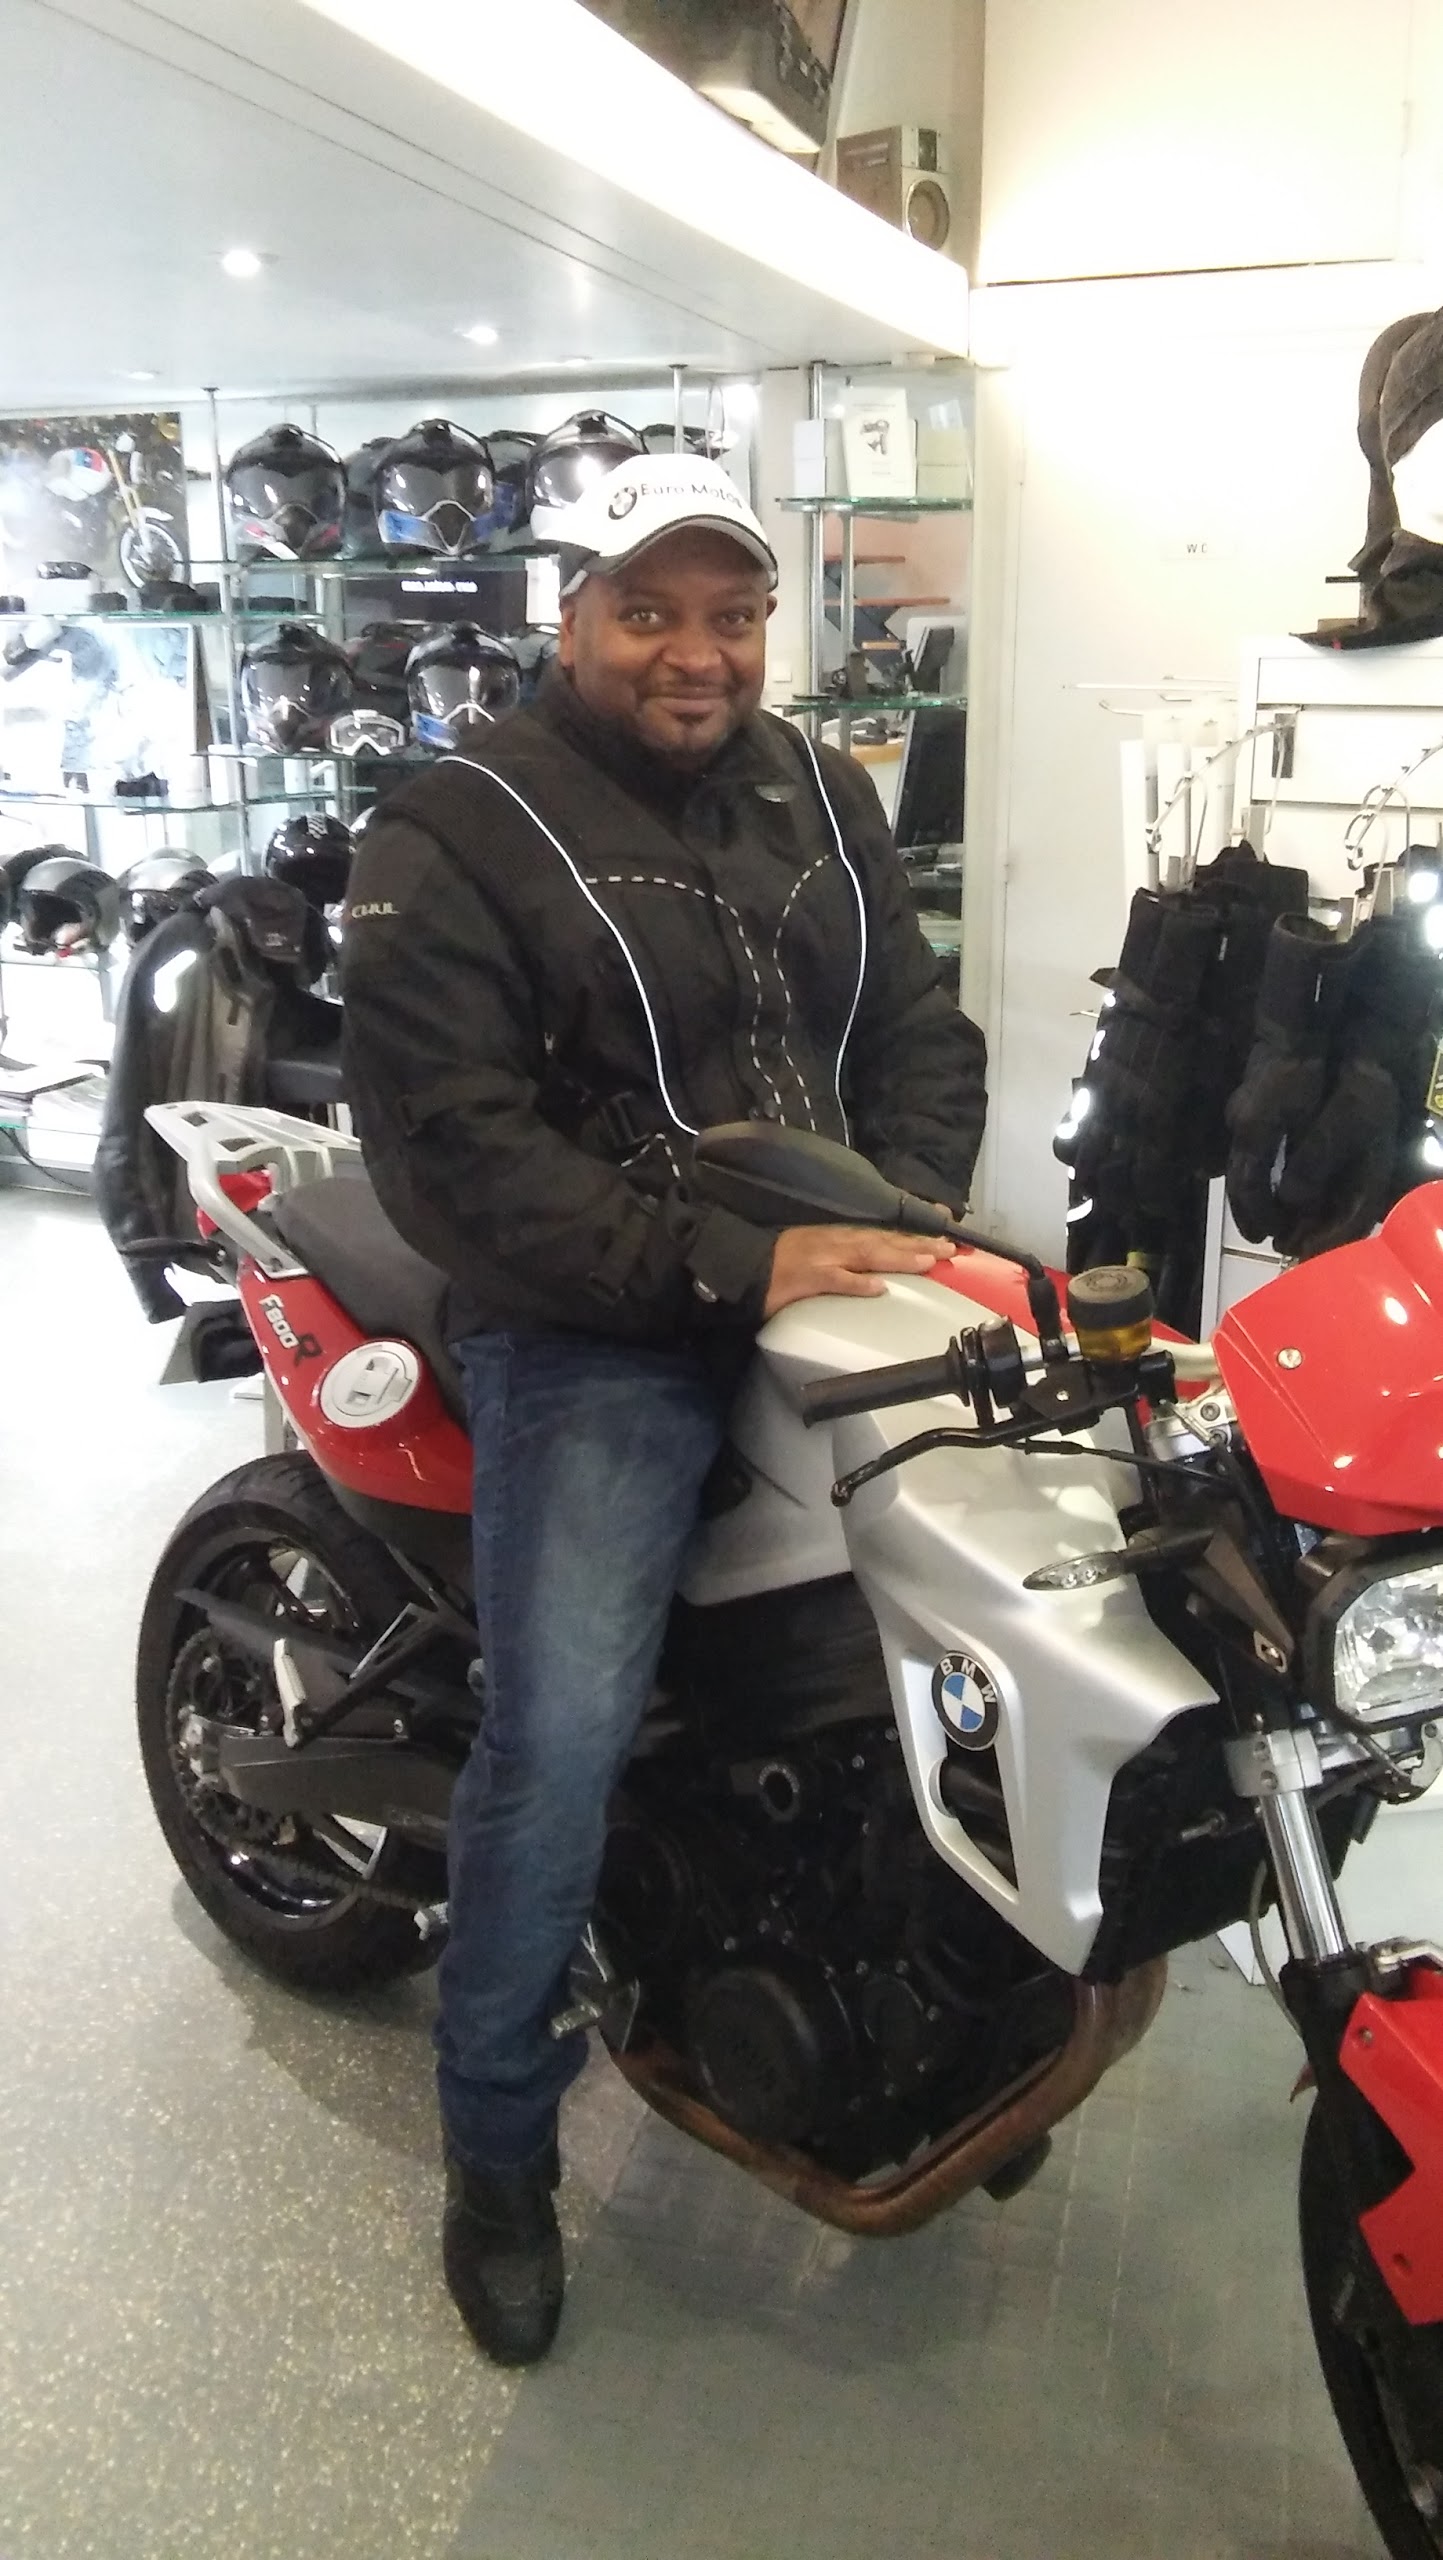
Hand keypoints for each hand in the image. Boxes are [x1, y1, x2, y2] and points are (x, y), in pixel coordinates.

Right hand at [763, 1225, 954, 1316]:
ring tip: (926, 1260)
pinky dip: (857, 1283)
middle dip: (917, 1245)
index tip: (943, 1237)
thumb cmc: (781, 1263)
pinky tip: (879, 1287)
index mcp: (839, 1238)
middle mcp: (836, 1243)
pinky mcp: (807, 1278)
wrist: (744, 1267)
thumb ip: (846, 1260)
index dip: (914, 1237)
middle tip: (949, 1249)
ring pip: (867, 1255)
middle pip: (884, 1242)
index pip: (883, 1235)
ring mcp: (823, 1258)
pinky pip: (836, 1281)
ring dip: (898, 1256)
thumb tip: (877, 1272)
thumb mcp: (818, 1253)